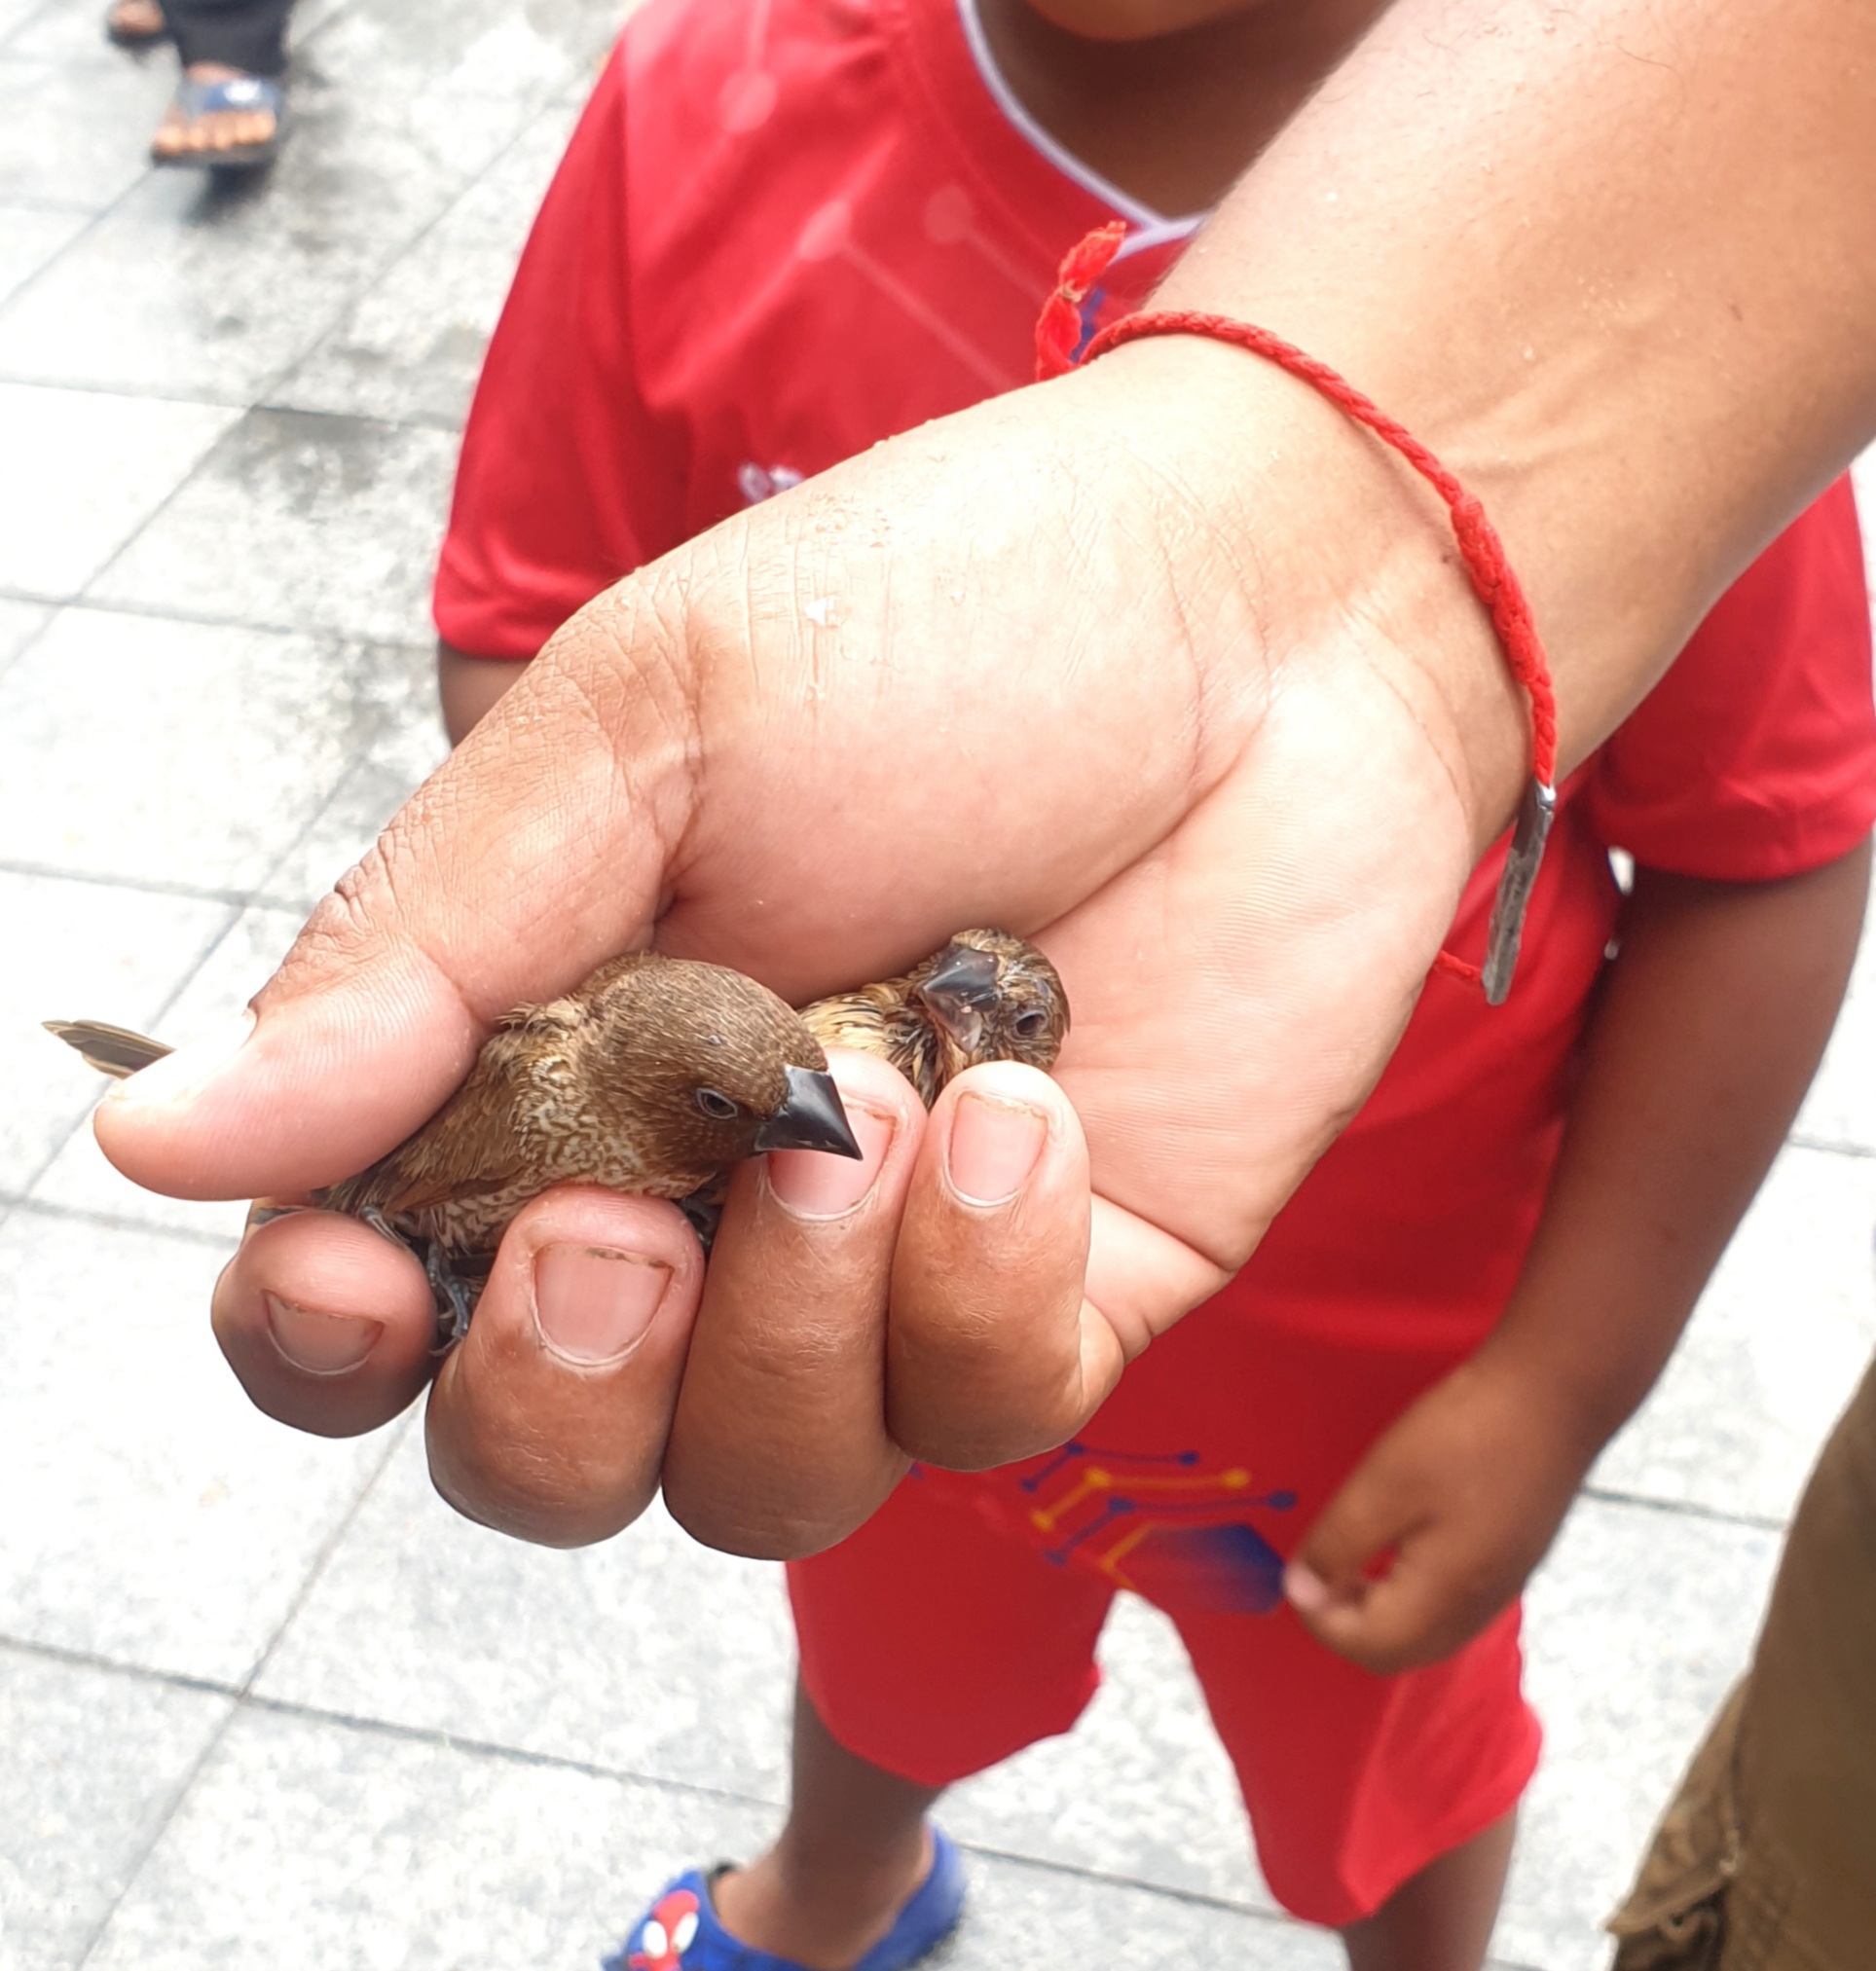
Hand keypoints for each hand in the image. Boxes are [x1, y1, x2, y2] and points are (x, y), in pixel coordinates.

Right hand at [96, 342, 1525, 1554]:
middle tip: (636, 1220)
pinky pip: (982, 1416)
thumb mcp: (642, 732)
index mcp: (553, 1060)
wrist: (1268, 610)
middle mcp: (706, 1197)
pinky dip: (983, 1292)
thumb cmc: (945, 618)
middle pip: (549, 1456)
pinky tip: (1023, 1113)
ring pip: (763, 1479)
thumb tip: (160, 1140)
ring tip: (874, 1103)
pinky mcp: (1067, 1290)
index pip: (373, 1293)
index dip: (327, 1341)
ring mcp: (889, 1266)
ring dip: (796, 1330)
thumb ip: (419, 954)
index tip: (352, 1283)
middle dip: (566, 1388)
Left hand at [1283, 1346, 1595, 1674]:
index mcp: (1445, 1598)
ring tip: (1348, 1561)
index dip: (1318, 1618)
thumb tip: (1300, 1590)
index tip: (1295, 1571)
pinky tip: (1396, 1548)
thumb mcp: (1384, 1485)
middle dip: (1347, 1625)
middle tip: (1316, 1572)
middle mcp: (1478, 1609)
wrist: (1556, 1396)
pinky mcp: (1512, 1561)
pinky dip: (1410, 1598)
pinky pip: (1451, 1608)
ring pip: (1427, 1634)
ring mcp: (1502, 1587)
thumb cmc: (1464, 1435)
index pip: (1368, 1646)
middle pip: (1399, 1653)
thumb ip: (1338, 1545)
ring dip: (1379, 1613)